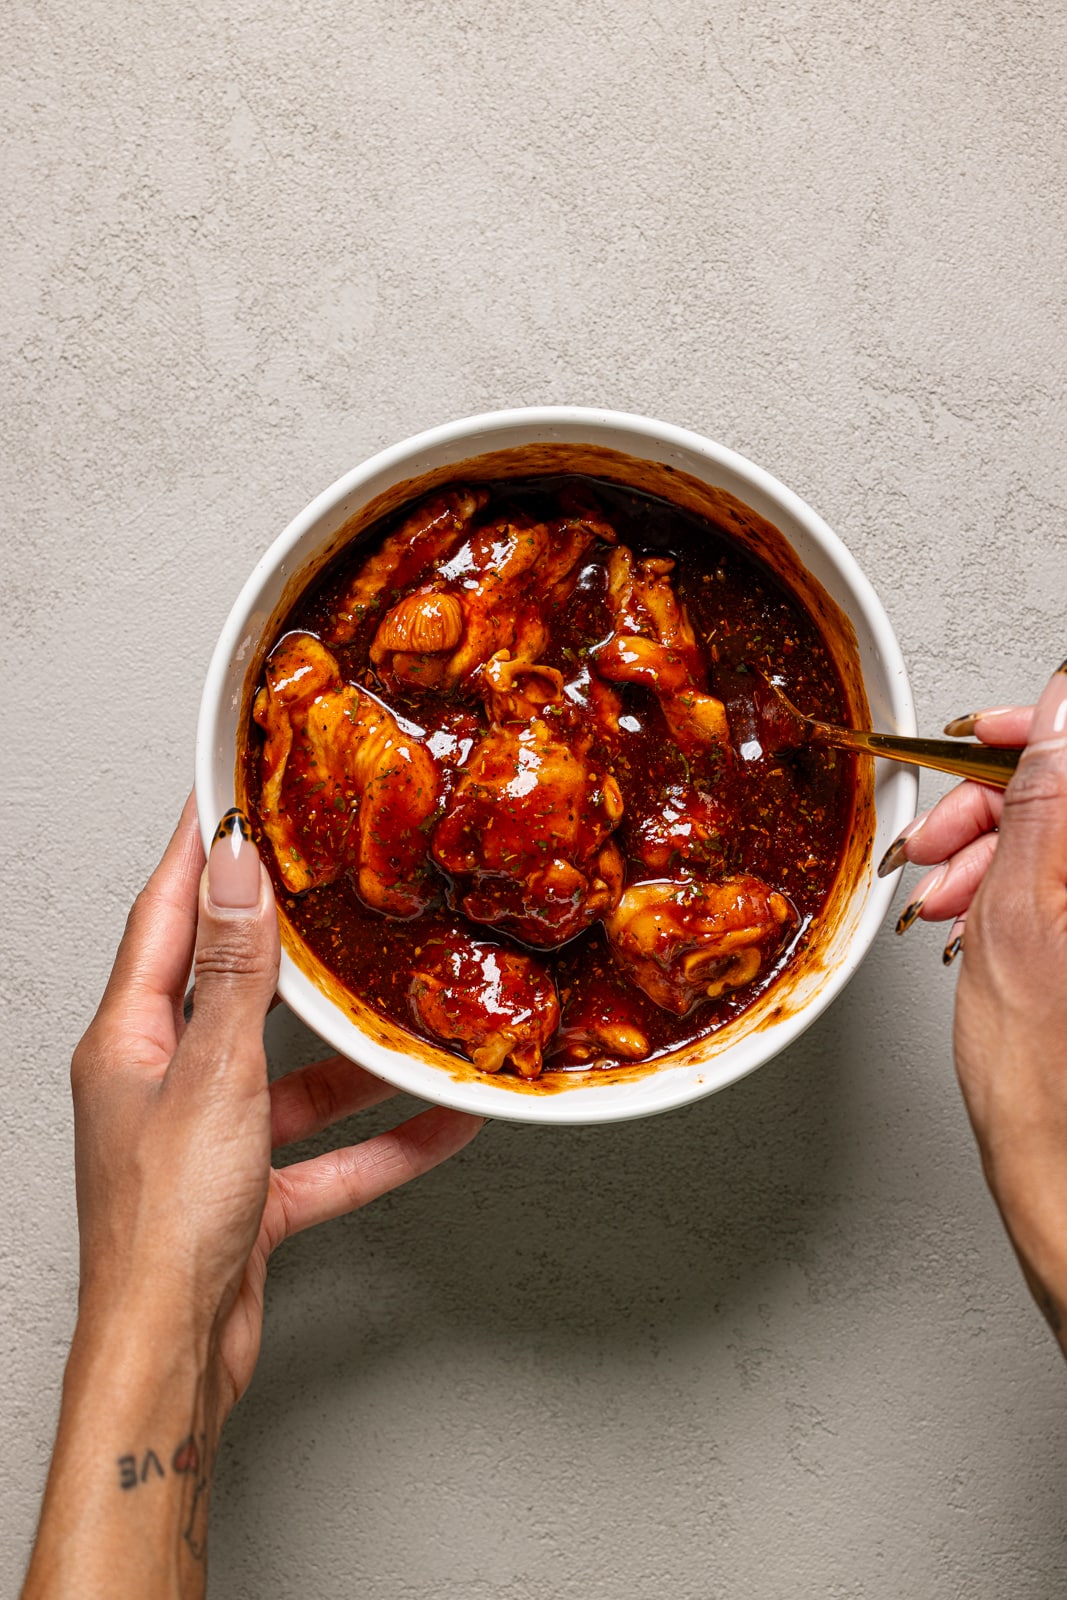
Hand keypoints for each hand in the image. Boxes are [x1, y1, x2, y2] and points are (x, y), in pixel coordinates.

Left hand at [23, 796, 481, 1597]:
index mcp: (130, 1039)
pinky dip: (382, 1140)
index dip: (197, 850)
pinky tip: (443, 1123)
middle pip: (233, 988)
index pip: (164, 914)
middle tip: (334, 883)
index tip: (226, 792)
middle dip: (288, 943)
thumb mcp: (213, 1077)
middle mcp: (163, 1080)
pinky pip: (328, 1154)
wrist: (169, 1358)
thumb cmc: (160, 1228)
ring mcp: (207, 1138)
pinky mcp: (248, 1193)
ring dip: (356, 1056)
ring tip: (413, 1011)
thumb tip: (235, 872)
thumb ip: (235, 975)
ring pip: (294, 1075)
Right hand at [898, 665, 1066, 1351]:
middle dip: (994, 802)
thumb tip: (1063, 701)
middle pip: (1065, 790)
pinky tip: (970, 909)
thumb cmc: (1040, 1070)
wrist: (1060, 1162)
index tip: (977, 743)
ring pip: (1055, 834)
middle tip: (939, 842)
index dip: (1027, 732)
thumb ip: (1047, 795)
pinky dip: (1006, 882)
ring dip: (990, 847)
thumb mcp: (1019, 910)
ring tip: (943, 892)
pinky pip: (1054, 877)